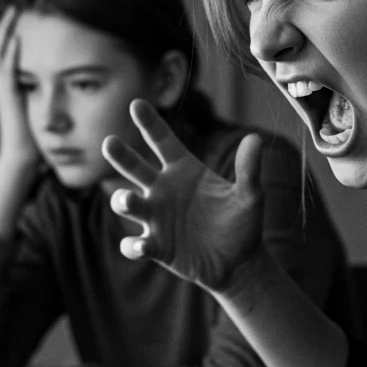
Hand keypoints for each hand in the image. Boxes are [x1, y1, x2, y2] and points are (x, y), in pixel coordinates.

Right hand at [0, 7, 38, 169]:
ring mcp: (3, 87)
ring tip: (14, 8)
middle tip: (15, 0)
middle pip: (0, 42)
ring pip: (0, 50)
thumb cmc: (35, 136)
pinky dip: (11, 51)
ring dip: (7, 29)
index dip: (14, 27)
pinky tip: (18, 36)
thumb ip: (49, 87)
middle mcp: (4, 82)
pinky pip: (7, 68)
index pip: (9, 47)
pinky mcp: (7, 96)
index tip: (25, 9)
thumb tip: (68, 74)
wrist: (23, 159)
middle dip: (7, 21)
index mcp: (12, 82)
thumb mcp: (43, 103)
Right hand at [101, 99, 263, 292]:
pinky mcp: (156, 246)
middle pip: (135, 168)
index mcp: (184, 170)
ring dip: (124, 201)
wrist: (240, 262)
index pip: (163, 141)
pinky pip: (136, 244)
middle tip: (110, 142)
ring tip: (128, 200)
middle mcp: (164, 189)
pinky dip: (134, 246)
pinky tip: (142, 246)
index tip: (136, 103)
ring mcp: (156, 218)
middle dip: (121, 156)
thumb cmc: (243, 223)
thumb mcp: (249, 196)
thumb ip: (248, 170)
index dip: (150, 123)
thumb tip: (255, 139)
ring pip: (128, 204)